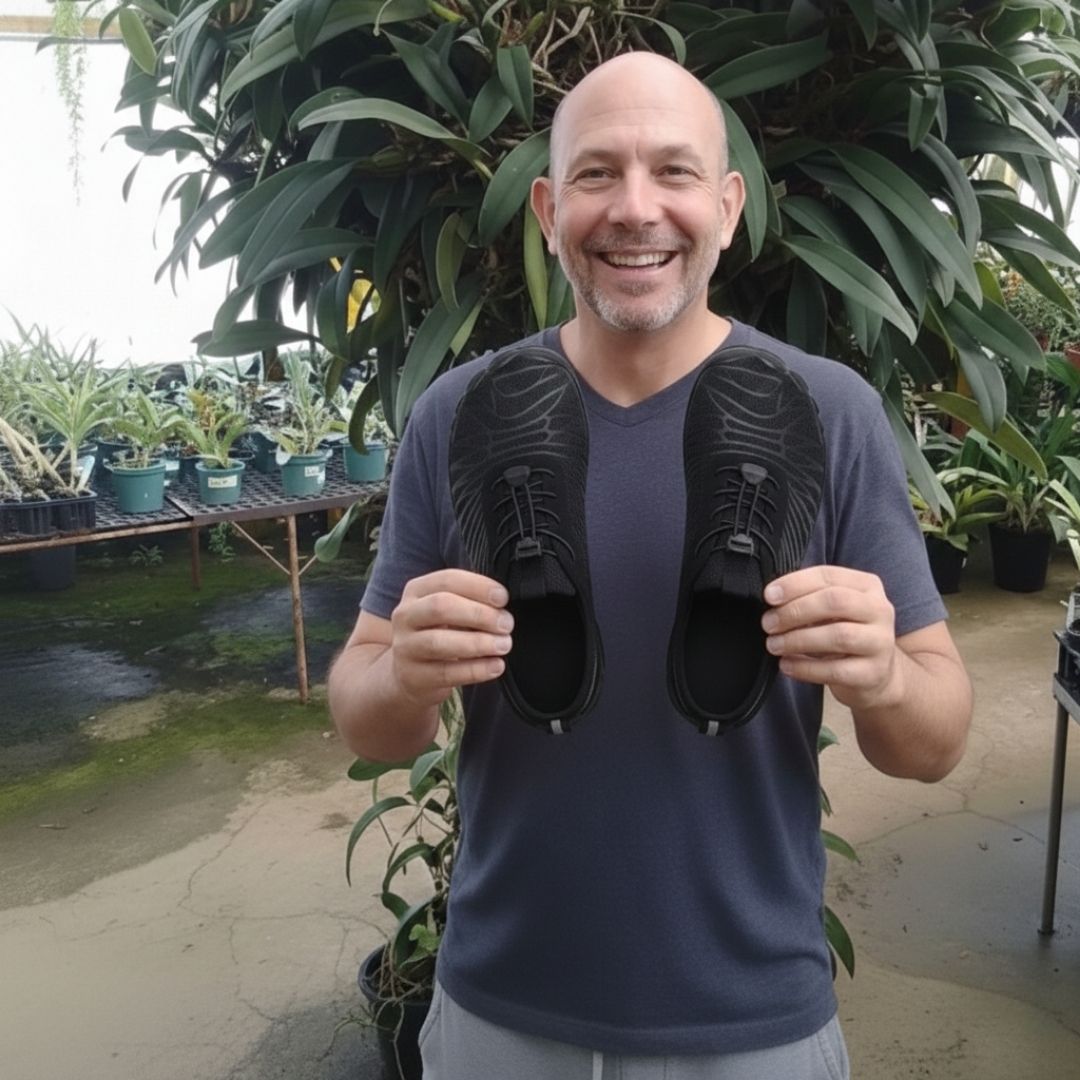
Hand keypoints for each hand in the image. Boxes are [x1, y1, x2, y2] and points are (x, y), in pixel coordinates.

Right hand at [389, 569, 512, 707]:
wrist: (409, 674)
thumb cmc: (438, 632)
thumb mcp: (446, 610)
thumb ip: (469, 601)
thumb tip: (501, 603)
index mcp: (416, 591)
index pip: (447, 580)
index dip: (478, 587)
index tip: (503, 598)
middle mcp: (406, 616)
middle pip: (440, 607)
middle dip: (479, 614)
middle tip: (506, 624)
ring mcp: (406, 647)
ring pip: (439, 642)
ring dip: (478, 643)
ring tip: (503, 645)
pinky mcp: (414, 677)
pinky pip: (446, 673)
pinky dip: (476, 670)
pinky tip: (496, 666)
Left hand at [761, 565, 901, 710]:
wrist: (876, 675)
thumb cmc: (845, 633)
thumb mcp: (833, 610)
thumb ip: (809, 597)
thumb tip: (773, 597)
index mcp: (867, 586)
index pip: (828, 576)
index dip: (795, 584)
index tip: (769, 596)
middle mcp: (880, 610)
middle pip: (835, 601)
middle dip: (795, 611)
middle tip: (768, 623)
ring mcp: (880, 643)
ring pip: (838, 635)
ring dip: (797, 639)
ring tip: (774, 644)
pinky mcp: (873, 673)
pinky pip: (835, 670)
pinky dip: (805, 667)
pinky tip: (786, 665)